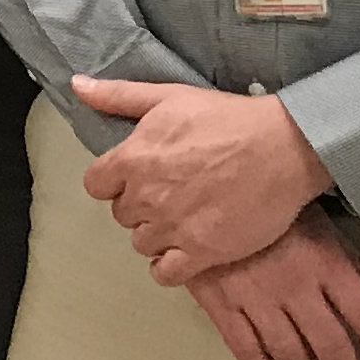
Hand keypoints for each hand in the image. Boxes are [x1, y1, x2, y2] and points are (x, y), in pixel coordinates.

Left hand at [75, 75, 327, 279]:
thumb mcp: (168, 96)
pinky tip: (183, 252)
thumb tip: (77, 85)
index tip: (135, 178)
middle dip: (139, 206)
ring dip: (156, 234)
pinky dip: (168, 266)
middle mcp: (145, 197)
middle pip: (121, 214)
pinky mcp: (202, 252)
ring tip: (182, 219)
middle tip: (169, 195)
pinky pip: (165, 273)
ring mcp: (172, 227)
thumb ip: (118, 96)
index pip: (95, 185)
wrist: (283, 147)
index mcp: (132, 159)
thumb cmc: (227, 118)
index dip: (113, 182)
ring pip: (141, 243)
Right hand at [176, 206, 359, 359]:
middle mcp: (295, 286)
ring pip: (289, 352)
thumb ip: (356, 261)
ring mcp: (255, 297)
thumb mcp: (322, 224)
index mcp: (326, 263)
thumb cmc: (272, 207)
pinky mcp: (220, 303)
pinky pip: (244, 347)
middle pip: (331, 344)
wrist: (206, 192)